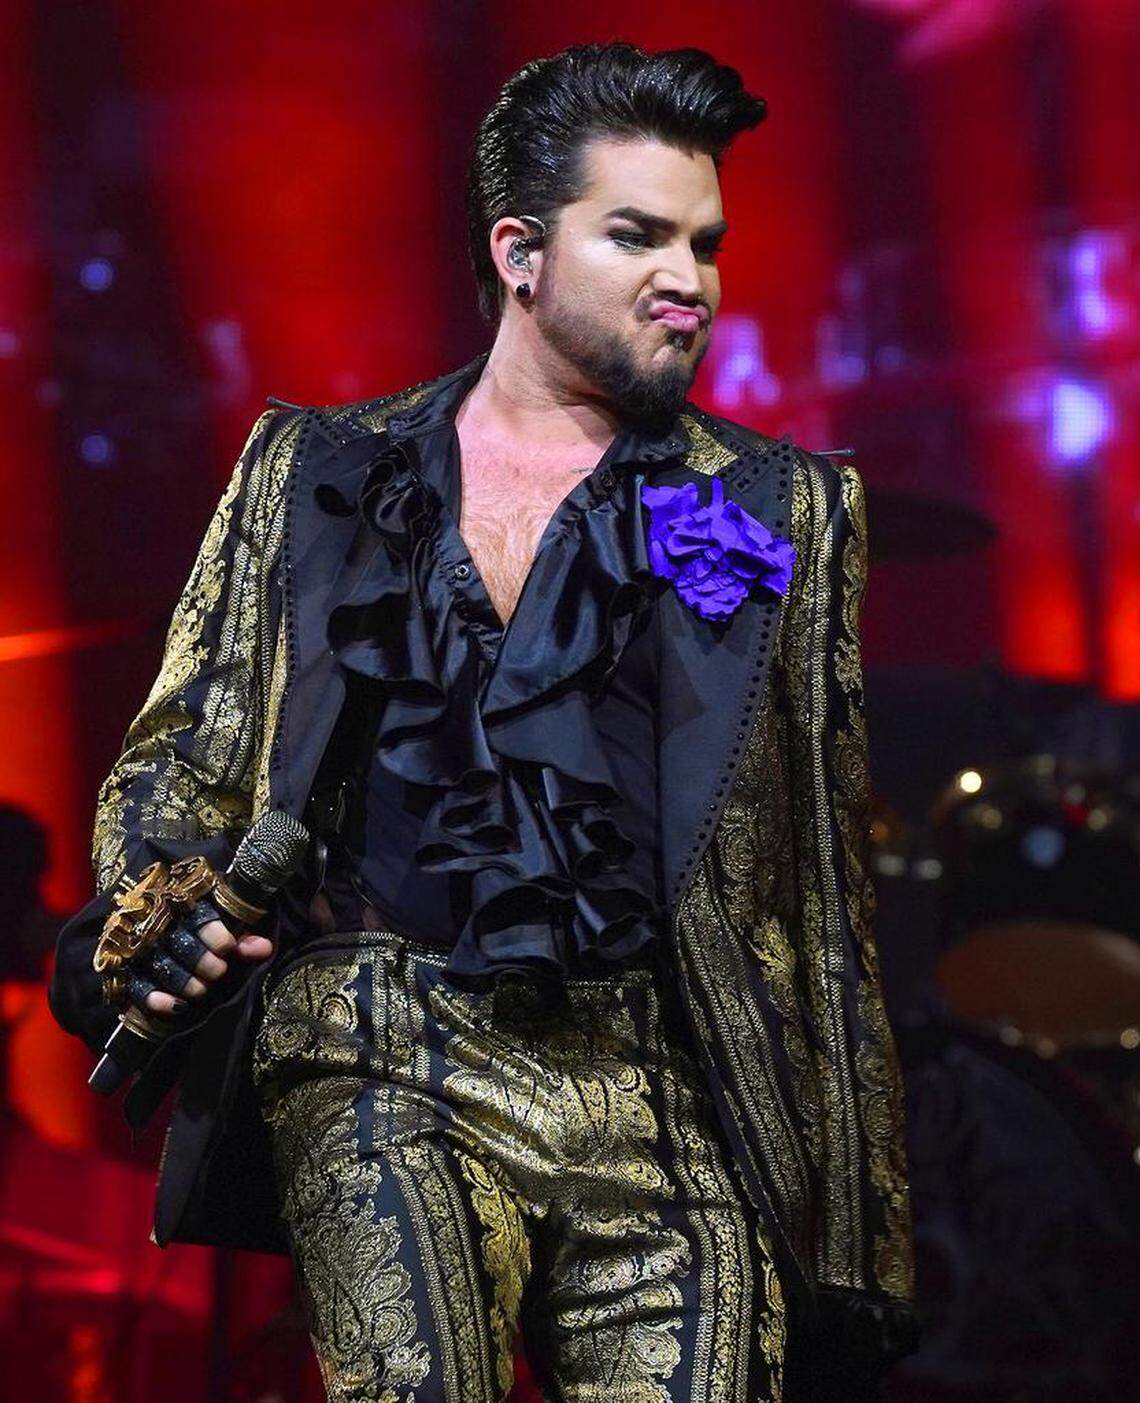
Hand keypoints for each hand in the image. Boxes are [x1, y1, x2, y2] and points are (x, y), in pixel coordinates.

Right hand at [126, 918, 274, 1018]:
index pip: (197, 915)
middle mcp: (160, 923)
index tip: (227, 947)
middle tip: (219, 972)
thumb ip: (244, 937)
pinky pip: (137, 988)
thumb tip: (263, 949)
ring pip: (161, 966)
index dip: (213, 934)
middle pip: (179, 943)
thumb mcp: (225, 926)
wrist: (158, 933)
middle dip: (203, 962)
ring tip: (202, 991)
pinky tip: (176, 1007)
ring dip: (185, 982)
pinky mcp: (126, 972)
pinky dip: (157, 1000)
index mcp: (186, 904)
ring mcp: (140, 949)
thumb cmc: (203, 929)